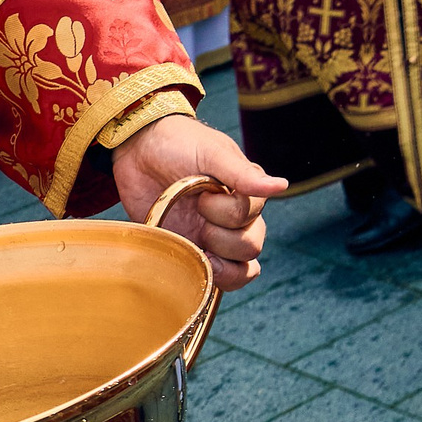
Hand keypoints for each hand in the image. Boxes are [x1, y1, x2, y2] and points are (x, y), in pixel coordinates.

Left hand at [111, 113, 286, 290]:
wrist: (138, 149)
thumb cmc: (179, 142)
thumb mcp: (210, 153)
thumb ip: (242, 174)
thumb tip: (282, 186)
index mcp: (245, 191)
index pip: (250, 216)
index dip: (224, 211)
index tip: (201, 192)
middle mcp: (234, 216)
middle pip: (251, 245)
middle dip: (222, 237)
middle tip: (195, 216)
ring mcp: (213, 235)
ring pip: (242, 267)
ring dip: (221, 264)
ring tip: (197, 248)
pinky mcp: (192, 249)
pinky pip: (218, 277)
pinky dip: (214, 279)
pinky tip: (195, 268)